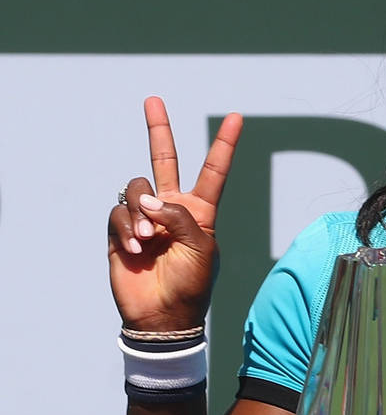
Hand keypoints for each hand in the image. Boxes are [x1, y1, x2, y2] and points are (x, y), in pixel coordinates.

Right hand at [106, 97, 243, 331]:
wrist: (162, 315)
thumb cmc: (190, 284)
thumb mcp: (200, 248)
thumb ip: (180, 216)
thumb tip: (147, 198)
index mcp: (200, 211)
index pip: (213, 171)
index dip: (224, 145)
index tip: (235, 117)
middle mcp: (171, 207)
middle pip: (164, 160)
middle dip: (158, 130)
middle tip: (153, 100)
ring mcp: (145, 216)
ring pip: (137, 187)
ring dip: (143, 211)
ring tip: (150, 240)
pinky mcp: (121, 228)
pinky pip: (120, 211)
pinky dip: (127, 227)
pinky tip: (135, 249)